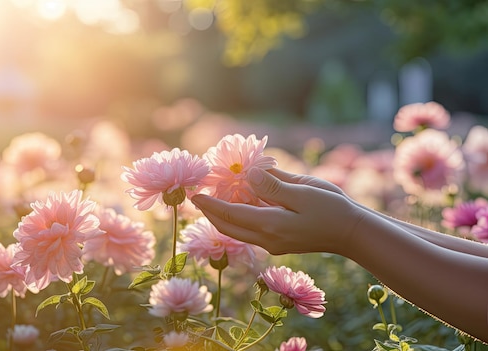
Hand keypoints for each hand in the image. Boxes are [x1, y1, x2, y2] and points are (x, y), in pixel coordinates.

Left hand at [191, 167, 366, 255]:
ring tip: (212, 200)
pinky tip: (239, 204)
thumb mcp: (303, 191)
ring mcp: (273, 244)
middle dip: (210, 213)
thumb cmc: (332, 209)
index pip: (230, 214)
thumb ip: (273, 185)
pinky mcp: (279, 243)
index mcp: (270, 225)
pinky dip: (239, 219)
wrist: (352, 234)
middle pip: (228, 228)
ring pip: (238, 232)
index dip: (210, 204)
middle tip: (197, 198)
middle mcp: (267, 239)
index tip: (195, 194)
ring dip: (223, 217)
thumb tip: (248, 173)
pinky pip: (251, 232)